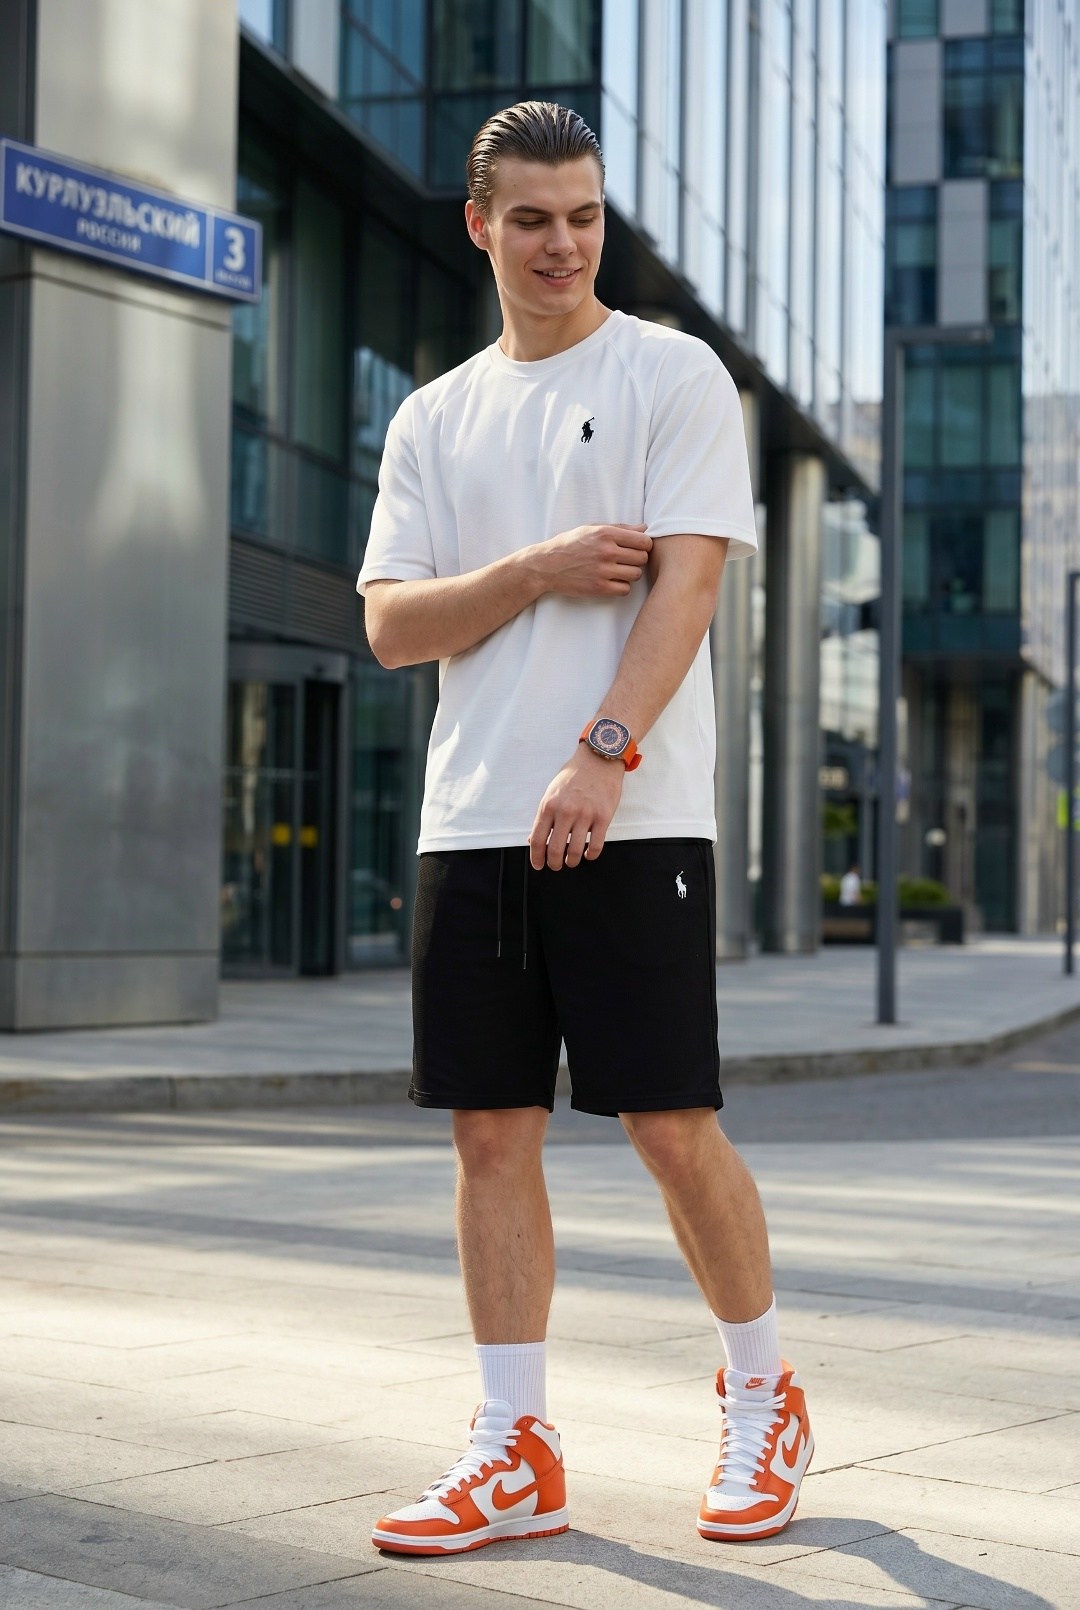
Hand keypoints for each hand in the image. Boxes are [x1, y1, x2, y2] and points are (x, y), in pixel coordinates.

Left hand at [528, 747, 624, 869]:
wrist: (598, 759)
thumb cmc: (574, 775)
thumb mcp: (552, 792)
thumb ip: (544, 816)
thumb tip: (535, 839)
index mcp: (548, 805)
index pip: (537, 839)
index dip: (536, 857)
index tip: (539, 865)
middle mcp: (565, 811)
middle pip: (554, 849)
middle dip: (554, 864)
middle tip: (556, 866)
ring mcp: (585, 815)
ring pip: (574, 851)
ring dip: (571, 862)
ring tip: (571, 861)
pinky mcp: (603, 817)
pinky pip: (595, 846)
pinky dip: (590, 855)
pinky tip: (588, 854)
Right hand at [536, 524, 650, 597]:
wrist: (547, 565)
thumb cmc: (570, 544)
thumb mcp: (591, 528)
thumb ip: (619, 528)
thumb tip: (644, 528)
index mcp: (606, 533)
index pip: (644, 541)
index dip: (644, 545)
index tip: (637, 547)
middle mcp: (606, 551)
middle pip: (642, 558)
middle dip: (638, 559)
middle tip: (627, 559)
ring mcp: (603, 571)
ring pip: (636, 574)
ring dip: (630, 573)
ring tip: (618, 570)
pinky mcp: (599, 588)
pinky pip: (625, 589)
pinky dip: (622, 586)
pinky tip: (612, 581)